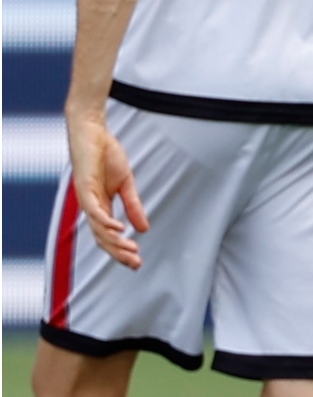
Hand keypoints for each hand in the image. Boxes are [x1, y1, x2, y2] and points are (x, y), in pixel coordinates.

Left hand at [66, 111, 146, 268]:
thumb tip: (143, 228)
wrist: (92, 132)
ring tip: (130, 250)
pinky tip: (118, 230)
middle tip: (136, 264)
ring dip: (114, 242)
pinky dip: (106, 222)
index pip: (109, 235)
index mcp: (100, 207)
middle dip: (119, 253)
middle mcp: (90, 207)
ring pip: (98, 228)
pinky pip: (94, 211)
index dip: (121, 250)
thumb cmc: (105, 155)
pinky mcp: (85, 188)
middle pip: (103, 238)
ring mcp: (86, 199)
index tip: (137, 262)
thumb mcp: (126, 184)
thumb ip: (133, 206)